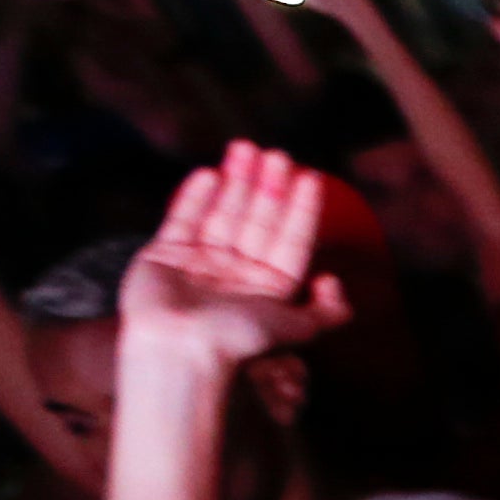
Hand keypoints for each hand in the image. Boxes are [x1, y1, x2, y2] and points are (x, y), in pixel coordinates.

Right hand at [121, 145, 348, 372]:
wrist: (181, 350)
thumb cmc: (239, 342)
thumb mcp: (297, 329)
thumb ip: (325, 311)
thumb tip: (335, 284)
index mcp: (269, 289)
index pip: (291, 240)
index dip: (301, 209)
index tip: (310, 178)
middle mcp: (236, 274)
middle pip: (257, 222)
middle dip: (268, 187)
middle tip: (278, 155)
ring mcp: (200, 264)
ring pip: (223, 214)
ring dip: (236, 181)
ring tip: (246, 149)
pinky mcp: (164, 256)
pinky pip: (182, 220)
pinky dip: (195, 197)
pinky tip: (210, 173)